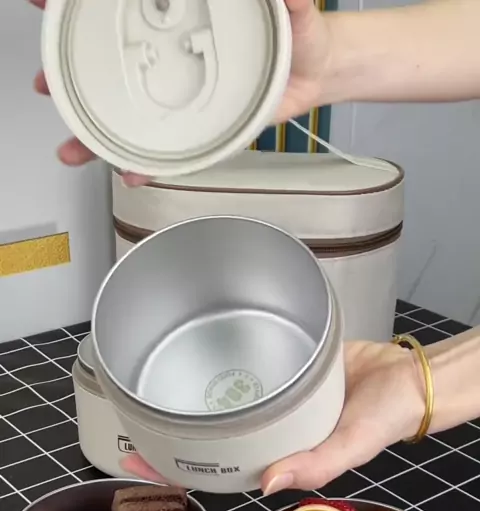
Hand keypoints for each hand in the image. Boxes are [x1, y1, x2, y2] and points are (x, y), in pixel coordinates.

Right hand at [30, 0, 327, 182]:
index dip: (85, 8)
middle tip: (47, 80)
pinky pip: (164, 143)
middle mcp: (174, 51)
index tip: (52, 4)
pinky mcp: (196, 122)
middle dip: (69, 72)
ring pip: (128, 108)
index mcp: (186, 13)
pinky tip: (133, 170)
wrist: (316, 75)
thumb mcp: (293, 9)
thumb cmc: (299, 35)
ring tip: (75, 143)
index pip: (128, 7)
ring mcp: (181, 88)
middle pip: (109, 61)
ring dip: (95, 128)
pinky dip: (146, 161)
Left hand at [122, 341, 425, 492]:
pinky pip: (243, 365)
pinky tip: (196, 351)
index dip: (176, 468)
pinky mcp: (278, 366)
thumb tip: (267, 483)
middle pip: (207, 433)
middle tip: (128, 419)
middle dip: (167, 431)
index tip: (136, 460)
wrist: (406, 377)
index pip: (216, 469)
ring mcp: (269, 398)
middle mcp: (266, 429)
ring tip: (150, 384)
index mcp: (276, 456)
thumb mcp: (352, 447)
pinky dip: (220, 363)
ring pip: (220, 399)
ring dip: (189, 396)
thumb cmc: (383, 418)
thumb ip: (316, 465)